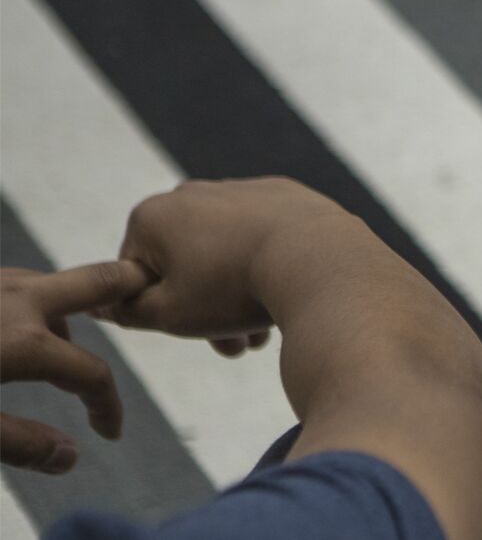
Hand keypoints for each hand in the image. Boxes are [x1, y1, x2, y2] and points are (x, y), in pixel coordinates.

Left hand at [1, 261, 149, 472]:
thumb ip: (17, 443)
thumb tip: (70, 457)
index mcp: (23, 344)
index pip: (93, 374)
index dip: (109, 407)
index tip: (109, 432)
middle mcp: (18, 301)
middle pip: (102, 281)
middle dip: (138, 289)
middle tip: (161, 297)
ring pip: (57, 281)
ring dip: (78, 307)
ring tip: (71, 344)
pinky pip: (23, 283)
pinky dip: (40, 301)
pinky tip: (21, 329)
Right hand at [111, 177, 361, 340]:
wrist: (320, 262)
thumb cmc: (236, 289)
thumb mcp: (169, 315)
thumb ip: (128, 310)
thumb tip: (103, 304)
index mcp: (153, 215)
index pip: (137, 273)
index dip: (159, 311)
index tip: (190, 333)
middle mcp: (193, 192)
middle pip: (188, 265)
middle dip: (206, 312)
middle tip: (236, 350)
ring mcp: (242, 189)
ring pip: (228, 255)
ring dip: (239, 298)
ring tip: (261, 335)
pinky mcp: (287, 194)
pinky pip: (266, 238)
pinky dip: (270, 268)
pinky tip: (286, 295)